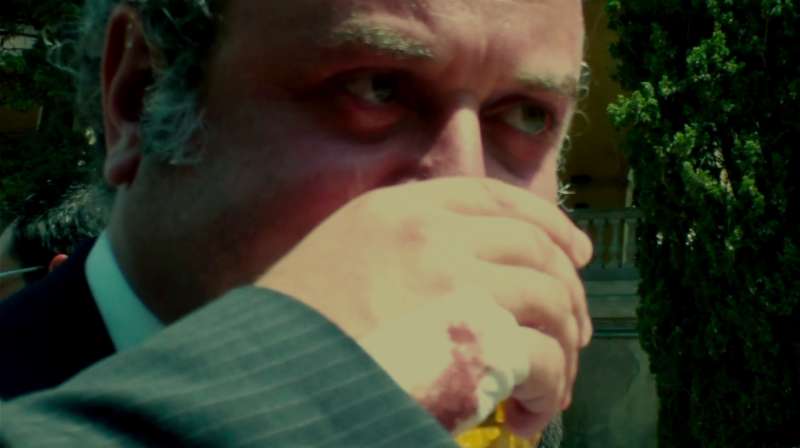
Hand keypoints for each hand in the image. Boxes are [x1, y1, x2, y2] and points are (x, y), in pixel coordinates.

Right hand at [257, 177, 592, 436]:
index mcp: (397, 210)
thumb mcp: (336, 259)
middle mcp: (431, 233)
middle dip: (568, 291)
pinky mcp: (474, 339)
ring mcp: (454, 281)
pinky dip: (551, 387)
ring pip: (549, 299)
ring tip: (552, 386)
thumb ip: (399, 249)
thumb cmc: (291, 330)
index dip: (546, 222)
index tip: (574, 252)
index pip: (490, 196)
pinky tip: (531, 413)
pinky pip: (542, 356)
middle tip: (576, 333)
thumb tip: (467, 272)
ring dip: (564, 347)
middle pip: (535, 246)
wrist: (264, 379)